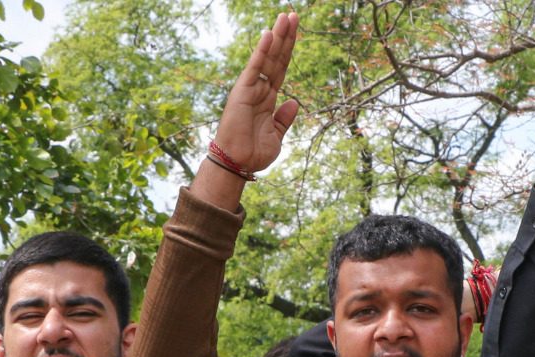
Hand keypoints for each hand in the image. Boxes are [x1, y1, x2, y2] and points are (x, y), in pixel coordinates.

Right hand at [211, 11, 299, 173]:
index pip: (281, 68)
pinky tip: (269, 34)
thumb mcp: (276, 136)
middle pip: (276, 57)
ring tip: (287, 17)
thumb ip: (284, 118)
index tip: (297, 32)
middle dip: (286, 36)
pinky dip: (262, 51)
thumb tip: (294, 101)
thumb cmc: (253, 153)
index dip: (289, 50)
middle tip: (294, 15)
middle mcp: (260, 89)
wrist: (238, 164)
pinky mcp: (243, 91)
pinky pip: (255, 67)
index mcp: (268, 99)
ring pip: (267, 57)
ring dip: (277, 37)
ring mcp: (251, 88)